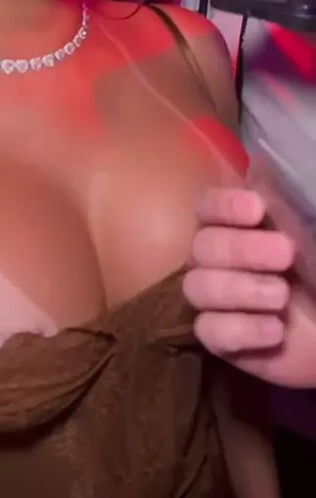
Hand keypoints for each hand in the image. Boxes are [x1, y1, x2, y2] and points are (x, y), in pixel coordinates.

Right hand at [183, 188, 294, 354]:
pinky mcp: (221, 338)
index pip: (206, 205)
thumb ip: (281, 195)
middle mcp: (219, 256)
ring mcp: (216, 299)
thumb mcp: (309, 220)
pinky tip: (275, 329)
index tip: (257, 210)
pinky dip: (241, 328)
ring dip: (240, 289)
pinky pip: (209, 331)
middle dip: (242, 249)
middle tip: (286, 255)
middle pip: (201, 245)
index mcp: (238, 224)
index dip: (223, 206)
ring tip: (282, 296)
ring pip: (197, 287)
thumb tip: (258, 162)